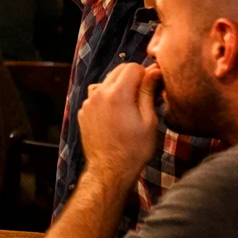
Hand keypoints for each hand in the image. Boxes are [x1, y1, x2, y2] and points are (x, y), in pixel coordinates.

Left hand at [76, 63, 160, 183]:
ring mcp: (88, 103)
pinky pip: (96, 97)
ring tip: (129, 107)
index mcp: (118, 94)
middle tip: (144, 96)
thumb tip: (154, 72)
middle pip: (118, 71)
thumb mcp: (149, 120)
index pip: (132, 67)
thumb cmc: (134, 148)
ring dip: (118, 87)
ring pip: (105, 82)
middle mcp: (99, 94)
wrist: (110, 169)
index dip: (145, 74)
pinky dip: (106, 99)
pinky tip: (115, 115)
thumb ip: (148, 92)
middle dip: (132, 78)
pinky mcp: (83, 112)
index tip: (152, 86)